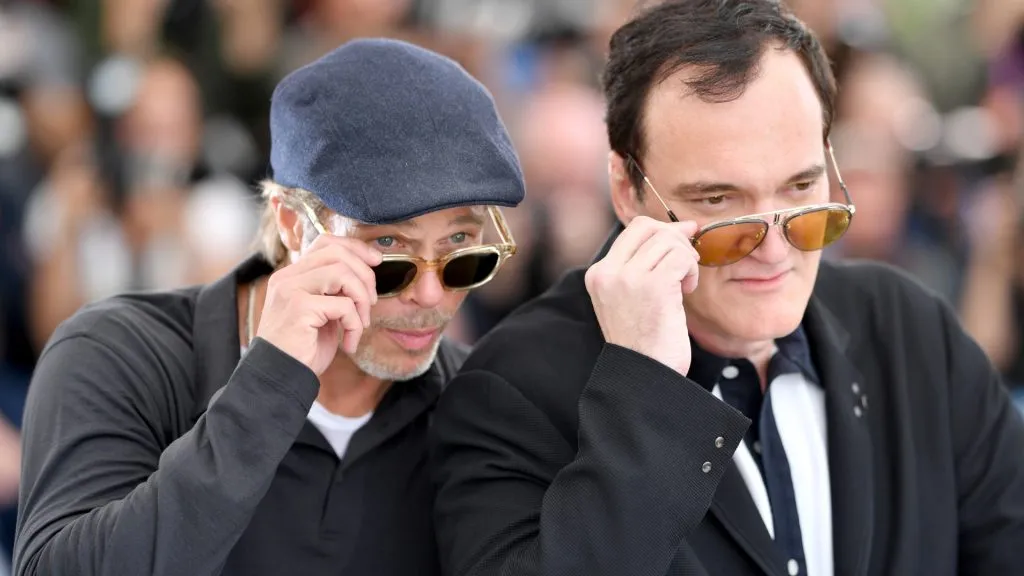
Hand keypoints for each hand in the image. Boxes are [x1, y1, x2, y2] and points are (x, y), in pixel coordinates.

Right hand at [256, 235, 382, 375]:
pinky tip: (350, 343)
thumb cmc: (303, 349)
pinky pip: (343, 305)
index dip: (355, 248)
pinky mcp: (299, 308)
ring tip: (362, 322)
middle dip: (365, 275)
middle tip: (372, 302)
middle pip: (337, 253)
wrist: (280, 377)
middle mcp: (287, 277)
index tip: (376, 261)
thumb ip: (335, 291)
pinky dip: (355, 324)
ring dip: (362, 299)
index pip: (326, 243)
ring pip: (342, 273)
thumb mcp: (322, 313)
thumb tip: (366, 274)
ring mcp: (290, 290)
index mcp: (291, 275)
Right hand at [584, 216, 700, 374]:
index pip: (633, 230)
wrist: (643, 376)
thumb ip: (644, 265)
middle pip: (650, 228)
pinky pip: (681, 258)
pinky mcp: (653, 287)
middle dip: (676, 239)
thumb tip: (681, 228)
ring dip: (686, 258)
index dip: (663, 229)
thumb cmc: (645, 341)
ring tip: (684, 283)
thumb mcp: (632, 298)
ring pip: (668, 241)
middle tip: (688, 263)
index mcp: (599, 274)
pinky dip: (691, 269)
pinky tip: (687, 290)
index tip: (684, 239)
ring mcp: (628, 278)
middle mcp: (608, 273)